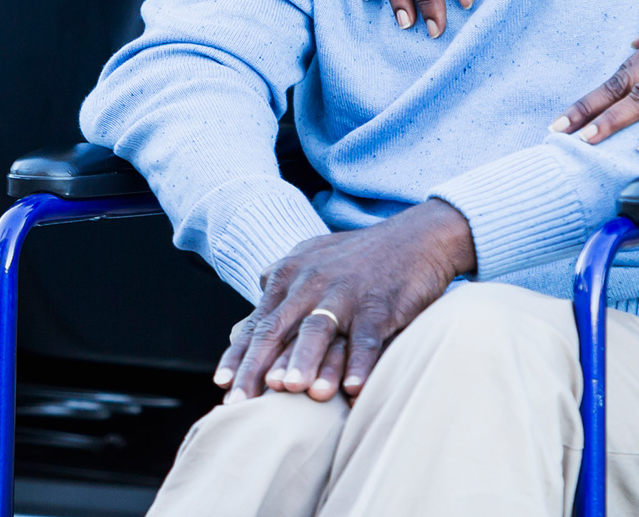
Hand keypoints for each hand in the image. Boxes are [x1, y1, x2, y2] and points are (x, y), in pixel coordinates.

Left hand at [214, 199, 476, 401]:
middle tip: (240, 402)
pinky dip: (360, 363)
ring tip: (289, 390)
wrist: (417, 237)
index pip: (258, 322)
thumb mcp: (314, 256)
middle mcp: (313, 282)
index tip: (221, 386)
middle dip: (256, 368)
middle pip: (278, 329)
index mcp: (292, 274)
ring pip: (318, 329)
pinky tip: (351, 390)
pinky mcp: (381, 303)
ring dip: (303, 360)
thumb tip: (254, 303)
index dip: (238, 355)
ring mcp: (347, 292)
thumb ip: (282, 279)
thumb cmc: (362, 256)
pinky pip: (367, 337)